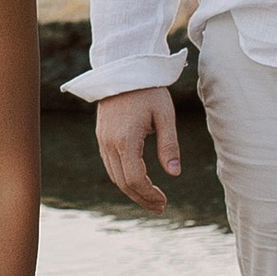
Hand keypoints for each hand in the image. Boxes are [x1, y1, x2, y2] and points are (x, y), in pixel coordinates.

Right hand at [95, 86, 180, 210]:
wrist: (123, 69)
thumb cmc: (149, 90)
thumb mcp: (165, 115)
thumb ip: (169, 145)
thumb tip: (174, 173)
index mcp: (126, 139)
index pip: (135, 179)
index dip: (149, 195)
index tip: (164, 201)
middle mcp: (109, 143)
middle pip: (122, 182)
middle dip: (141, 198)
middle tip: (160, 206)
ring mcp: (103, 140)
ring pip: (114, 176)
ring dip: (132, 190)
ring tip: (151, 198)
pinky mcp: (102, 136)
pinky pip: (110, 165)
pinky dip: (124, 177)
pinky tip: (138, 180)